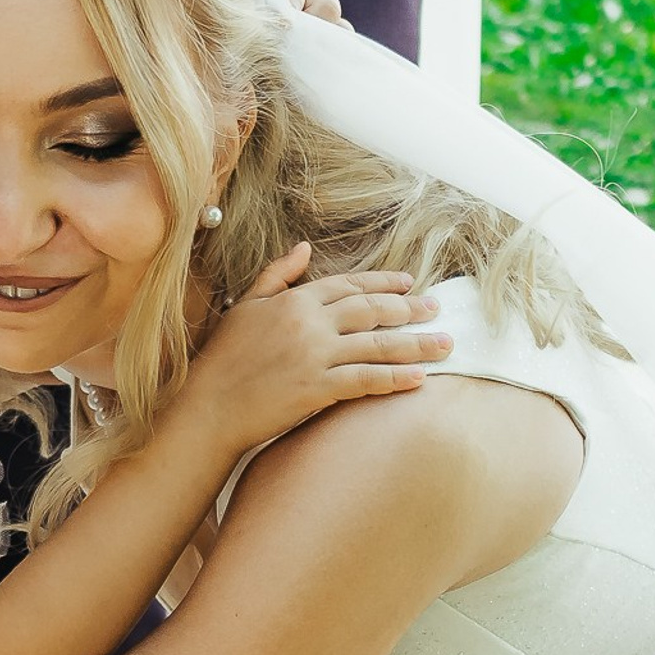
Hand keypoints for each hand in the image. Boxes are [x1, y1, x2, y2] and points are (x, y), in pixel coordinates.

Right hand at [186, 245, 449, 456]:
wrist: (208, 407)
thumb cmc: (223, 360)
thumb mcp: (245, 306)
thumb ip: (277, 275)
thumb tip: (304, 248)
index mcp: (294, 300)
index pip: (349, 285)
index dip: (383, 283)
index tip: (410, 283)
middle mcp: (309, 323)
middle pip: (371, 310)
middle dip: (410, 308)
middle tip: (438, 309)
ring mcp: (314, 356)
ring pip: (377, 344)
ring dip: (416, 344)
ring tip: (445, 344)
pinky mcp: (317, 389)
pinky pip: (366, 379)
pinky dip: (395, 378)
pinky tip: (419, 379)